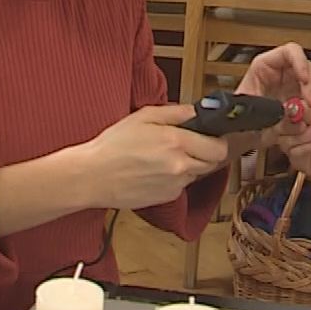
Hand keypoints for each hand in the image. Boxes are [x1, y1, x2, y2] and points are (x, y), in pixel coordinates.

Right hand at [78, 104, 230, 211]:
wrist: (92, 176)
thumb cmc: (112, 146)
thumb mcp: (142, 117)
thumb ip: (174, 112)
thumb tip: (196, 111)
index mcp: (176, 141)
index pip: (218, 147)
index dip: (217, 141)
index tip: (210, 137)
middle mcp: (180, 166)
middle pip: (213, 163)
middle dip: (206, 153)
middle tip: (189, 145)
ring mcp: (175, 185)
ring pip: (196, 174)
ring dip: (189, 166)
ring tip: (163, 158)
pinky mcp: (167, 198)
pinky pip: (181, 186)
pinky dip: (174, 179)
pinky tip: (154, 172)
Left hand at [239, 43, 310, 153]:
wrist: (245, 138)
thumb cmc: (242, 122)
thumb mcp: (253, 117)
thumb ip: (272, 114)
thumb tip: (293, 113)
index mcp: (265, 68)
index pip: (288, 52)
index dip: (299, 61)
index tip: (305, 79)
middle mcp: (283, 74)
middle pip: (307, 65)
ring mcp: (296, 84)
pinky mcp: (307, 97)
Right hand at [277, 104, 310, 178]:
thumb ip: (307, 111)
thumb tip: (290, 106)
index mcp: (298, 116)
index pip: (281, 113)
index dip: (284, 112)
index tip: (292, 109)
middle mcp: (294, 132)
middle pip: (277, 129)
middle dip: (289, 125)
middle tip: (303, 122)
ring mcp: (296, 147)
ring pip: (284, 142)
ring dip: (301, 136)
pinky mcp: (300, 162)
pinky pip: (294, 154)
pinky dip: (307, 147)